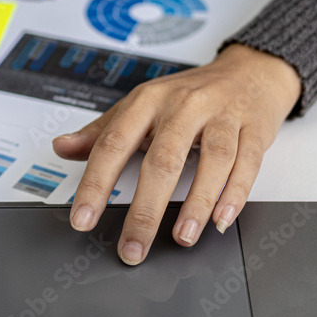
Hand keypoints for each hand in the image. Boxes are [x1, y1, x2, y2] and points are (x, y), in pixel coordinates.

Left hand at [53, 43, 301, 265]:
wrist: (248, 71)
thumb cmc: (187, 95)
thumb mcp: (138, 106)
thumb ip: (101, 132)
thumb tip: (61, 147)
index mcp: (147, 100)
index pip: (114, 143)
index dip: (95, 183)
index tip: (83, 218)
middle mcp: (183, 106)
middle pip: (162, 159)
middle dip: (145, 209)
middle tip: (132, 246)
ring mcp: (222, 115)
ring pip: (212, 160)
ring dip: (196, 203)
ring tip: (181, 237)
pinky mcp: (254, 128)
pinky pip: (246, 162)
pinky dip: (235, 193)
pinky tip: (221, 219)